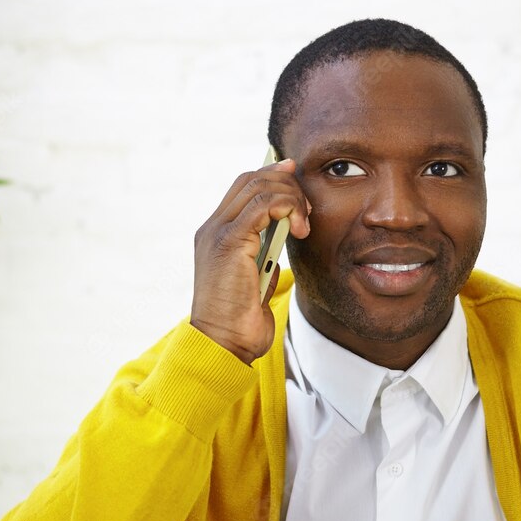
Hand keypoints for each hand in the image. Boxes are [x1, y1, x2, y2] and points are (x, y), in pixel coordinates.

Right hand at [190, 157, 311, 364]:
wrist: (224, 343)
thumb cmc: (240, 321)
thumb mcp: (257, 280)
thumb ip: (264, 255)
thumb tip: (283, 239)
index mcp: (216, 235)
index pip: (243, 188)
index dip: (271, 177)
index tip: (295, 179)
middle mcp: (212, 228)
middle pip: (250, 179)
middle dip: (286, 184)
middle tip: (307, 207)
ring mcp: (218, 233)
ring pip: (258, 187)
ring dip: (291, 198)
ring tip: (304, 223)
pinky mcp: (230, 242)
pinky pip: (262, 205)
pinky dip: (287, 208)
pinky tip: (299, 229)